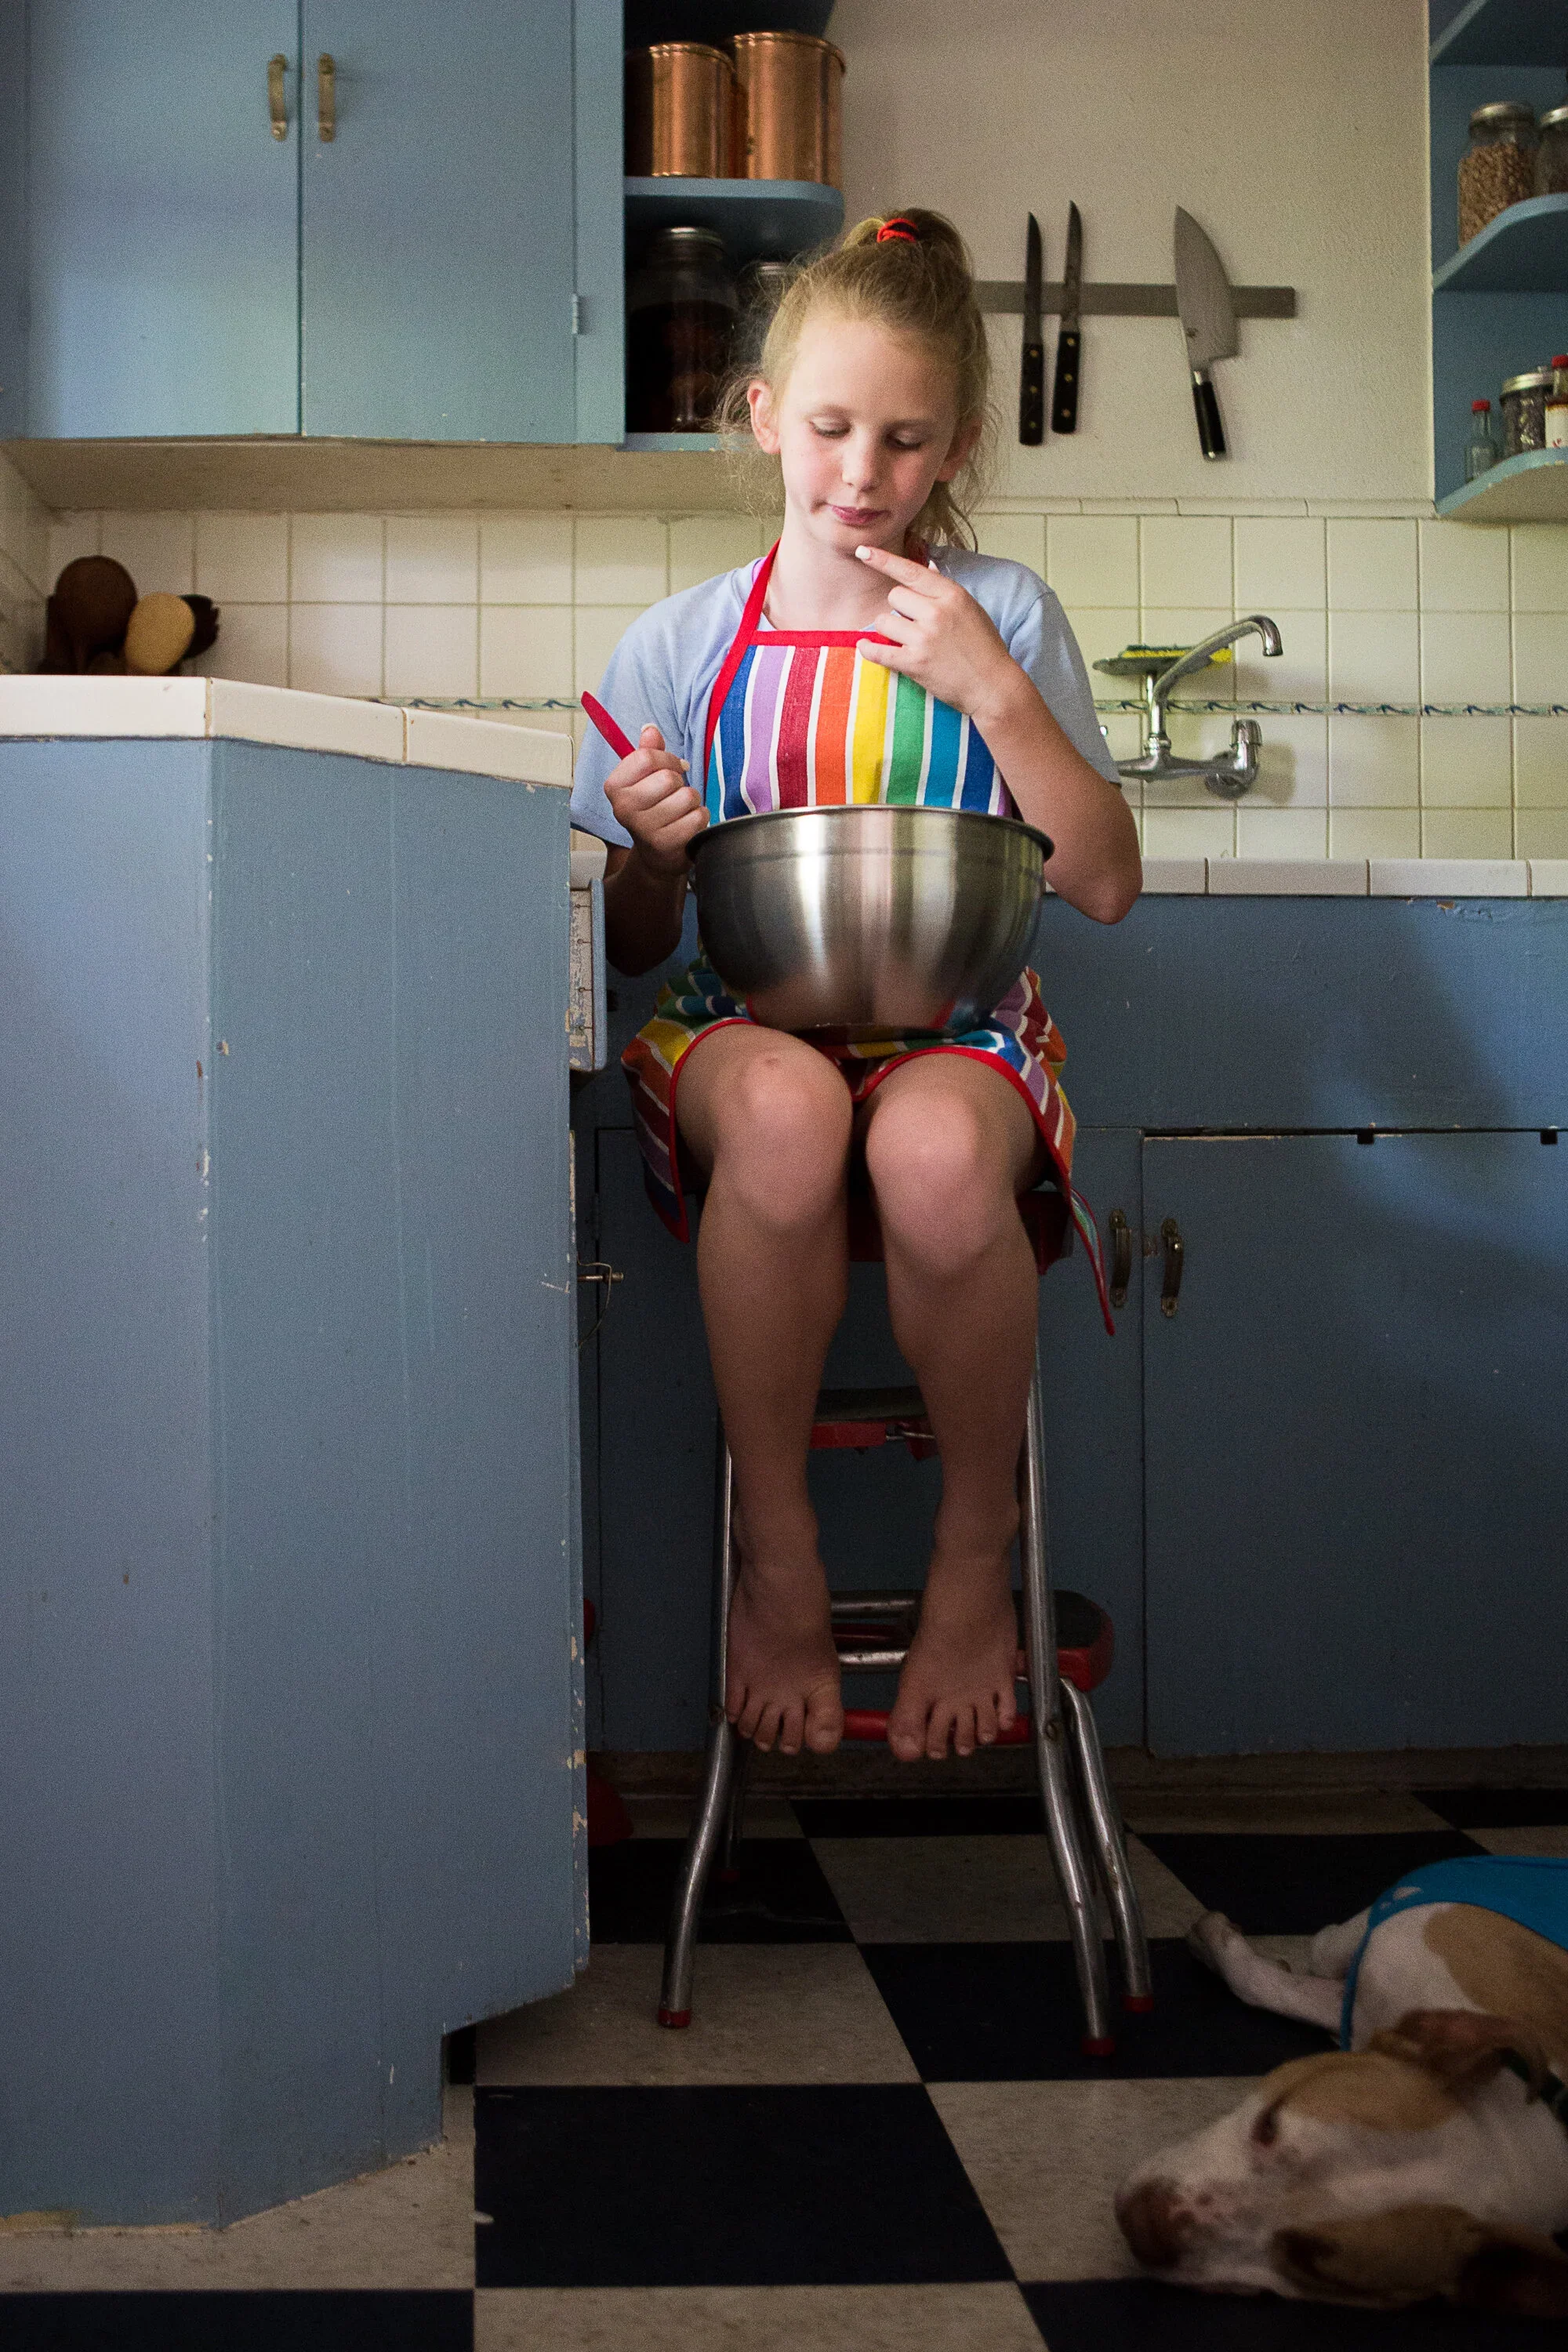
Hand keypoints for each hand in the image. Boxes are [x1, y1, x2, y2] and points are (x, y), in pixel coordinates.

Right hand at [604, 724, 707, 876]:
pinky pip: (697, 817)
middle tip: (674, 793)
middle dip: (679, 781)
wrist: (656, 853)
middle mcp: (624, 808)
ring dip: (691, 801)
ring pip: (686, 797)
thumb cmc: (652, 808)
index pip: (647, 757)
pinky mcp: (666, 844)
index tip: (669, 767)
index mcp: (614, 786)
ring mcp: (644, 829)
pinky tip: (687, 824)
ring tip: (680, 809)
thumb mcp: (645, 777)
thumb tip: (649, 729)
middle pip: (667, 778)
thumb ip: (648, 751)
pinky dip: (699, 817)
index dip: (667, 759)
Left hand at [853, 545, 1021, 728]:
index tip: (863, 551)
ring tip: (905, 640)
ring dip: (889, 630)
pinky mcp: (914, 663)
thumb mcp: (970, 609)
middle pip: (894, 596)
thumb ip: (944, 591)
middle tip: (913, 623)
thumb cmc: (984, 647)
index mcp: (952, 594)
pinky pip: (878, 651)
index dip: (883, 560)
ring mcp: (924, 638)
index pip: (910, 571)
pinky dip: (869, 649)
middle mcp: (936, 612)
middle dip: (899, 608)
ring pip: (884, 621)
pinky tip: (866, 646)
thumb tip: (925, 568)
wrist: (993, 686)